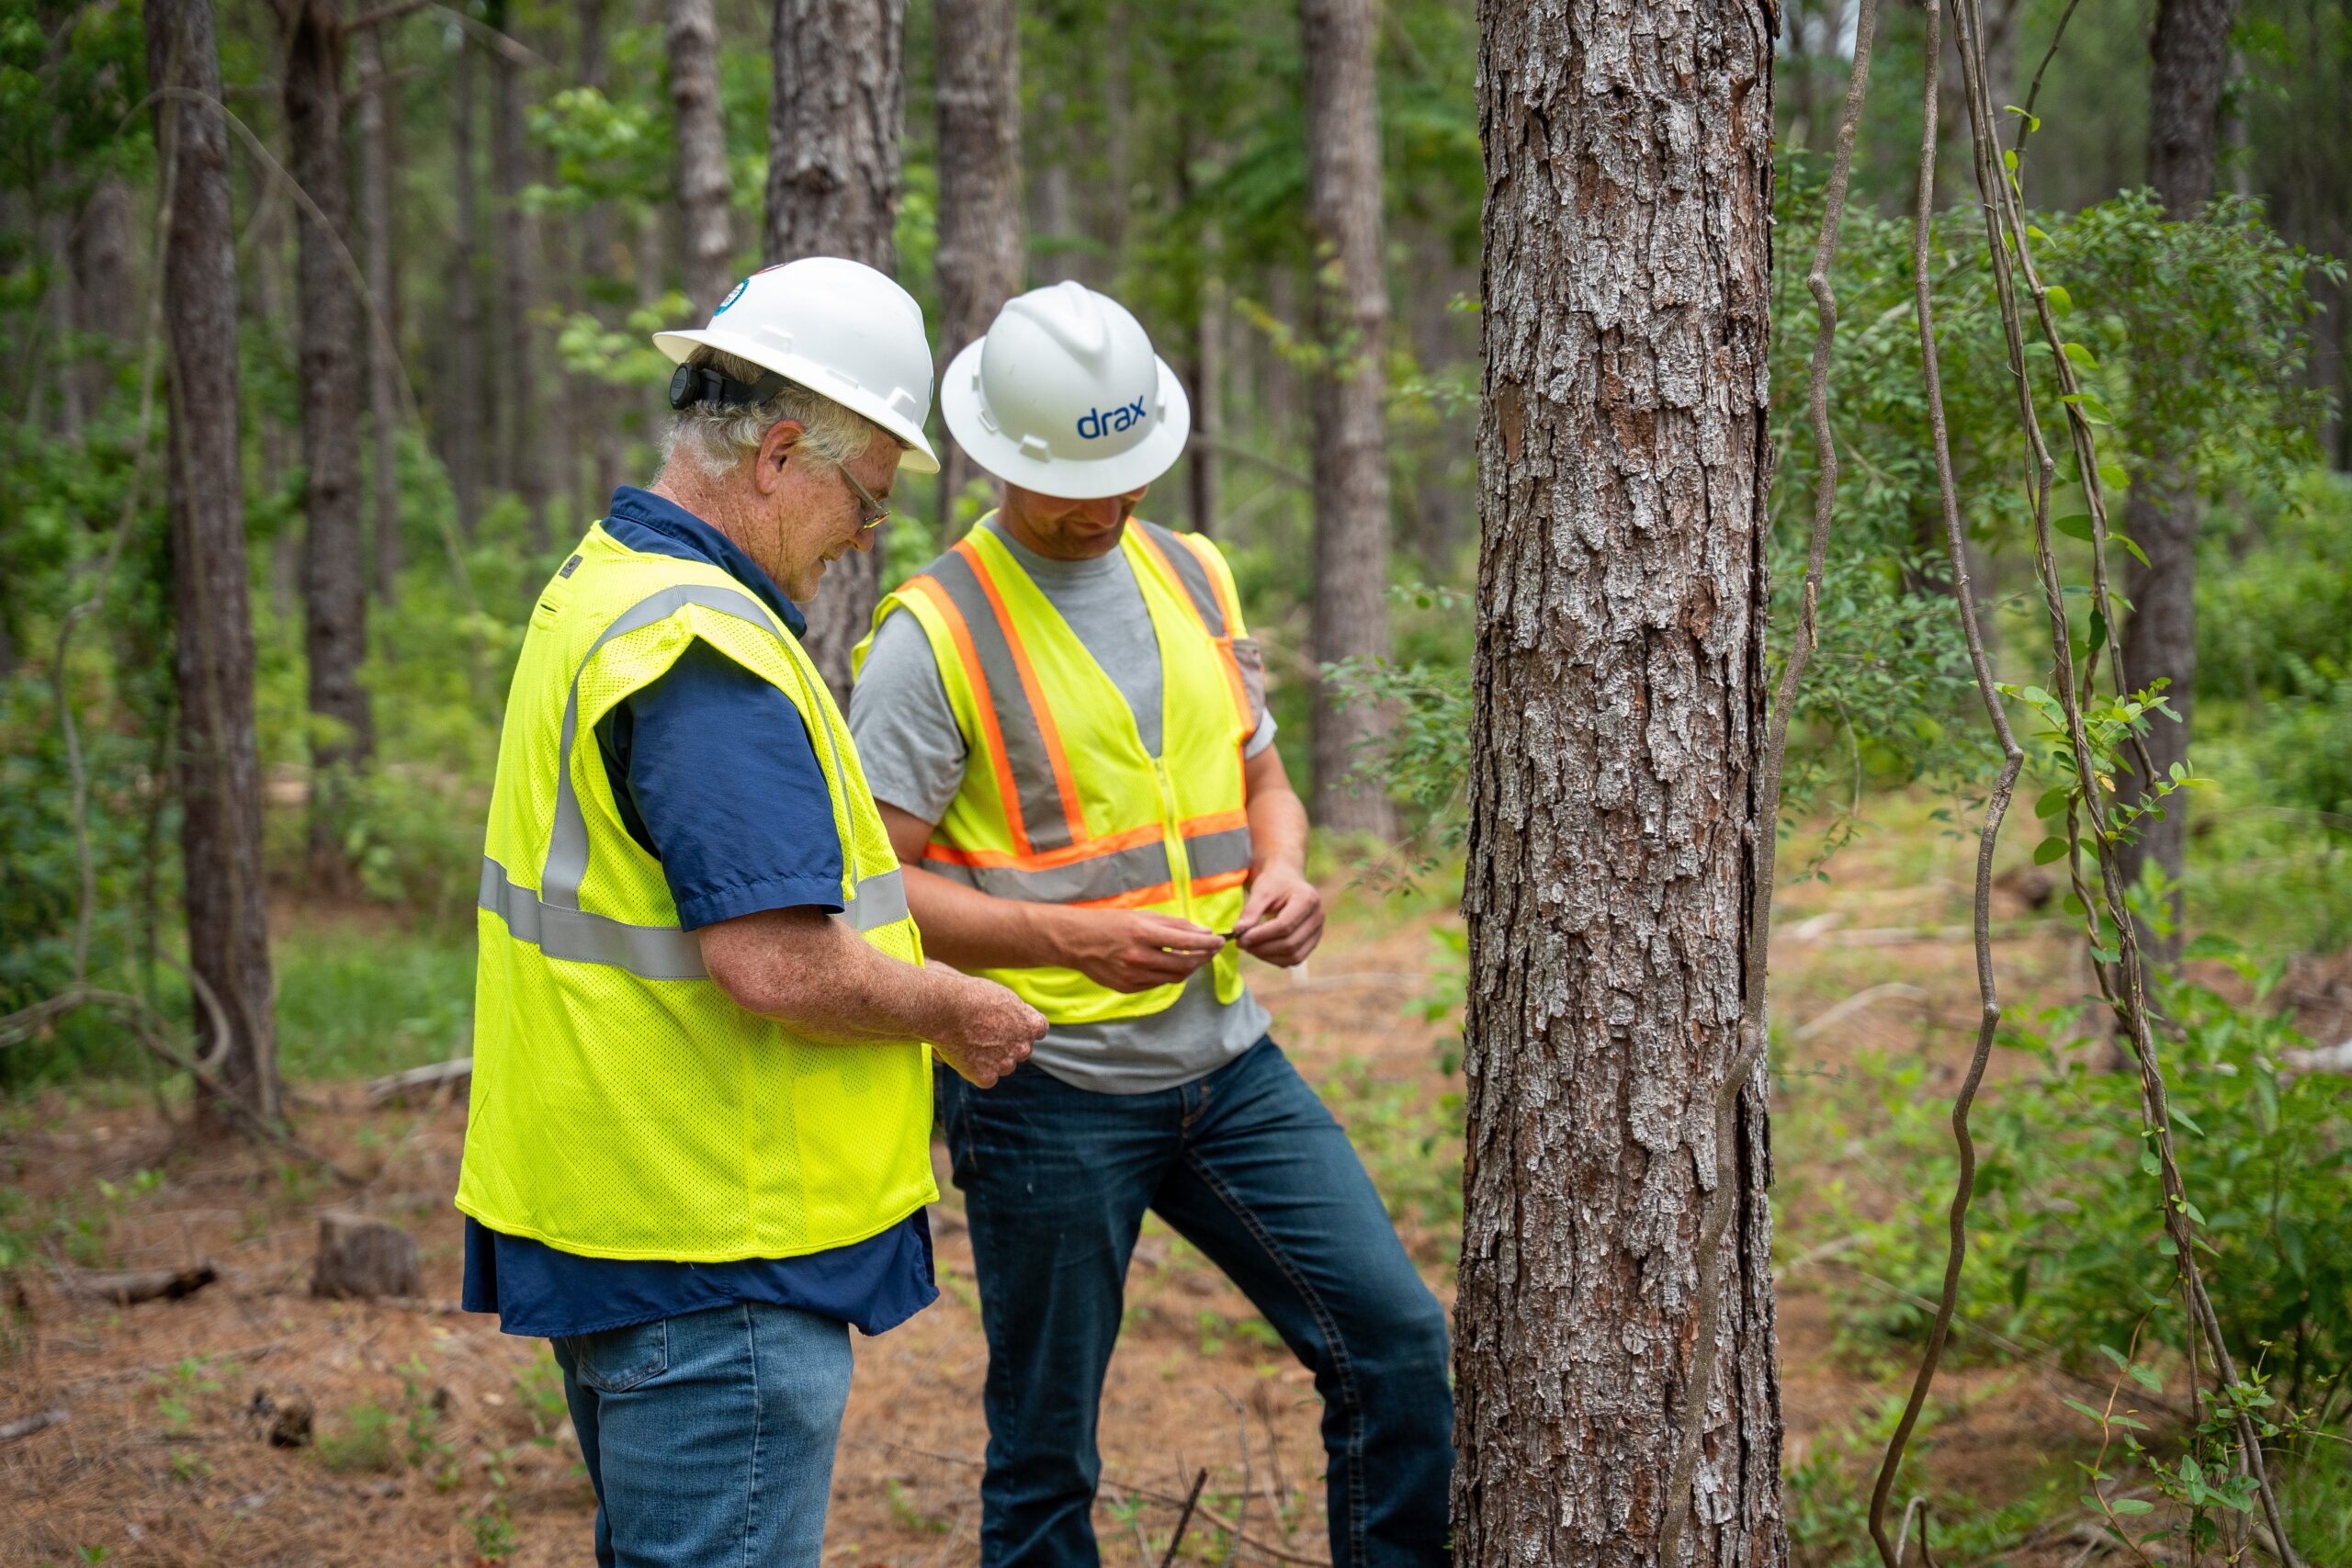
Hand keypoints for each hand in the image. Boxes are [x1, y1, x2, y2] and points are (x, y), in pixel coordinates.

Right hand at [931, 975, 1046, 1087]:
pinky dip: (975, 1071)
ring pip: (1003, 1066)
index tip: (1008, 1024)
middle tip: (983, 1033)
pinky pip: (986, 1078)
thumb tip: (1014, 1025)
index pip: (1038, 1031)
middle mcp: (1024, 1047)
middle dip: (1008, 1045)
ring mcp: (1006, 1064)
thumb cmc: (970, 995)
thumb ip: (1015, 1015)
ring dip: (992, 1060)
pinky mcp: (987, 1077)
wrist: (945, 1007)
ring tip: (970, 1042)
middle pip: (1021, 1051)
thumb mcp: (1004, 997)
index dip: (1021, 1028)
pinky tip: (964, 1054)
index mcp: (1033, 1025)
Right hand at [1059, 909, 1225, 992]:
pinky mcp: (1128, 988)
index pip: (1188, 942)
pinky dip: (1170, 974)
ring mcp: (1133, 976)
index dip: (1209, 943)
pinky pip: (1158, 984)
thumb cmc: (1110, 923)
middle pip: (1185, 964)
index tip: (1220, 941)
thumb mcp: (1142, 915)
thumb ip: (1174, 924)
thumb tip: (1203, 932)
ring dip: (1190, 968)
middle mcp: (1139, 957)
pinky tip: (1171, 964)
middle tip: (1212, 951)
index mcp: (1143, 933)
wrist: (1076, 941)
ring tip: (1195, 957)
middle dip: (1204, 958)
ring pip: (1174, 977)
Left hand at [1233, 863, 1322, 967]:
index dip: (1261, 935)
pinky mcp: (1312, 942)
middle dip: (1263, 948)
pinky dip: (1275, 959)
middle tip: (1241, 944)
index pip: (1285, 925)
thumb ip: (1251, 911)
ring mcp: (1318, 931)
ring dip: (1268, 956)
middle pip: (1290, 943)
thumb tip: (1238, 932)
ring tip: (1249, 947)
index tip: (1240, 938)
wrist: (1287, 881)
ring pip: (1294, 956)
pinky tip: (1260, 950)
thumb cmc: (1274, 883)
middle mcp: (1317, 917)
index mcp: (1308, 899)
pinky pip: (1294, 959)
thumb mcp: (1261, 891)